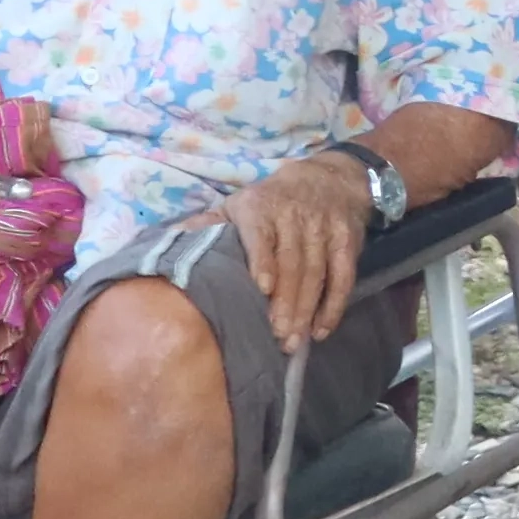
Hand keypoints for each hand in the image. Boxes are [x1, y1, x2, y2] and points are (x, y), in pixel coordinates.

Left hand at [214, 150, 377, 353]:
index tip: (262, 289)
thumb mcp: (237, 205)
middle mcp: (295, 216)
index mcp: (260, 207)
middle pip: (293, 262)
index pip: (262, 235)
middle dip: (286, 301)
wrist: (327, 178)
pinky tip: (321, 329)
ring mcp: (324, 229)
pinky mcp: (347, 241)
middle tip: (277, 334)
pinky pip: (343, 276)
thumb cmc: (271, 201)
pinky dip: (334, 305)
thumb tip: (171, 241)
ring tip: (293, 340)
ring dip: (307, 309)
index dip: (263, 261)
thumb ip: (208, 225)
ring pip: (317, 273)